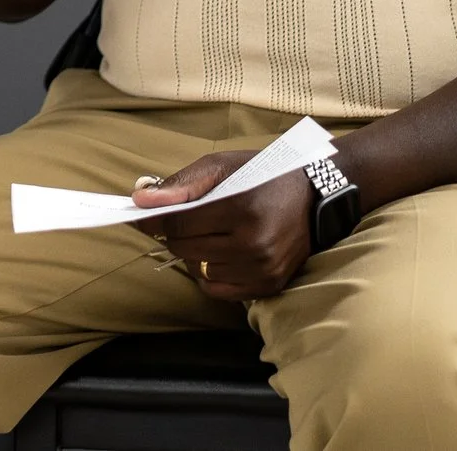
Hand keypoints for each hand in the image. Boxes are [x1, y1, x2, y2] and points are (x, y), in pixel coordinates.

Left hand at [131, 153, 313, 300]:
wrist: (315, 197)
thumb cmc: (262, 175)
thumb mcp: (221, 167)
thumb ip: (181, 185)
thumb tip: (141, 201)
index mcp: (241, 208)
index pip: (178, 224)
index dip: (152, 220)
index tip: (140, 214)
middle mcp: (253, 244)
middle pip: (184, 248)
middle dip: (175, 233)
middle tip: (184, 219)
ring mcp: (263, 269)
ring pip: (198, 270)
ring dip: (194, 254)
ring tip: (211, 233)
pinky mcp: (270, 285)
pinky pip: (217, 289)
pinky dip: (210, 274)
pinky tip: (221, 254)